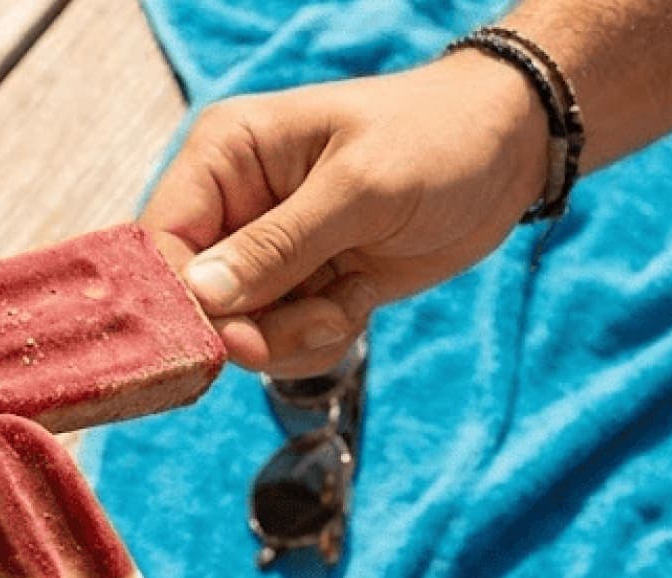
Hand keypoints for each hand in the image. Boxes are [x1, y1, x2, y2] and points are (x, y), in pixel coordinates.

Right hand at [142, 50, 550, 376]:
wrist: (510, 153)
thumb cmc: (437, 140)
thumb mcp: (360, 189)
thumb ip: (277, 246)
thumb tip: (200, 297)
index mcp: (223, 156)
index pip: (161, 242)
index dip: (184, 301)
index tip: (233, 341)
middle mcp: (229, 205)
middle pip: (194, 302)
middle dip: (255, 328)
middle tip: (321, 316)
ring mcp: (260, 251)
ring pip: (237, 333)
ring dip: (294, 337)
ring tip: (349, 298)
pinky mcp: (295, 286)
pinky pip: (279, 344)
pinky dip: (318, 340)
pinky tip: (357, 299)